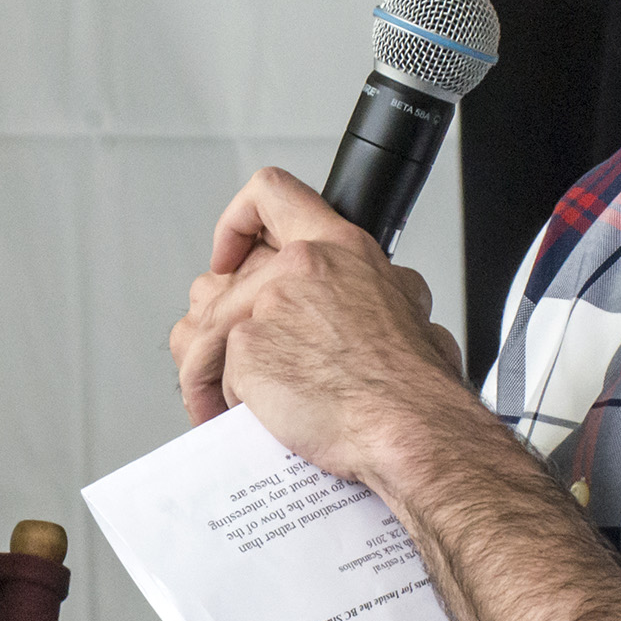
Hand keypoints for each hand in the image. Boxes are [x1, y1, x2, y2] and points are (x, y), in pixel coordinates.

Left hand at [170, 169, 468, 477]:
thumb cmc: (413, 385)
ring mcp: (268, 305)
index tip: (230, 256)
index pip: (272, 194)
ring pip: (207, 329)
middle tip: (226, 361)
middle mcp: (299, 267)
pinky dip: (226, 402)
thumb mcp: (409, 308)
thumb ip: (375, 289)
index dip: (236, 222)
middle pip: (220, 282)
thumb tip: (385, 295)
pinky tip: (247, 419)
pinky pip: (216, 373)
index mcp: (340, 248)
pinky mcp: (247, 346)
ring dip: (211, 369)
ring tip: (228, 403)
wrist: (409, 426)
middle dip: (217, 329)